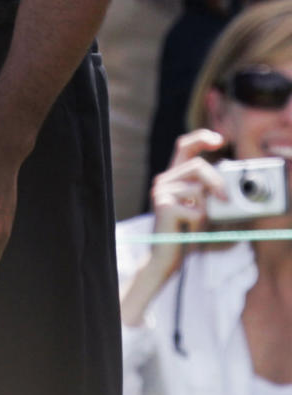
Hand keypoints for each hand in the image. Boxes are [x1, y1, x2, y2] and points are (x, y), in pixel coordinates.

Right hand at [148, 128, 227, 277]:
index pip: (184, 146)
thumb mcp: (201, 207)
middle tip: (226, 199)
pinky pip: (197, 209)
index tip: (219, 140)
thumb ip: (210, 193)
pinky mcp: (165, 206)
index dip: (201, 138)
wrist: (165, 257)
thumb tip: (232, 186)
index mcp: (174, 176)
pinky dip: (200, 222)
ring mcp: (162, 192)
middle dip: (217, 181)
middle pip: (198, 166)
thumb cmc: (186, 232)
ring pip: (199, 189)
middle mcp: (165, 179)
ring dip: (207, 209)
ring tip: (196, 223)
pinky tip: (188, 228)